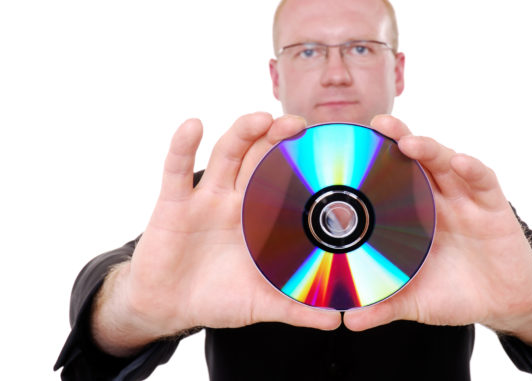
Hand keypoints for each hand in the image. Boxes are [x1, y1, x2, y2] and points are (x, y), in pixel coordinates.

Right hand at [93, 114, 340, 355]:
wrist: (168, 306)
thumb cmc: (217, 298)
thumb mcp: (260, 304)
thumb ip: (296, 308)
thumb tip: (336, 321)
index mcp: (260, 218)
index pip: (285, 180)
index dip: (303, 163)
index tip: (328, 147)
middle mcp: (236, 199)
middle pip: (259, 157)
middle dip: (277, 137)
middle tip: (300, 125)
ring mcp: (205, 198)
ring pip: (226, 155)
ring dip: (242, 133)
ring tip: (262, 119)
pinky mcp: (173, 203)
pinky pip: (176, 170)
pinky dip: (182, 146)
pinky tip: (193, 126)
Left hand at [343, 116, 531, 352]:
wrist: (502, 303)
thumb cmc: (455, 292)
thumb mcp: (415, 301)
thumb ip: (384, 305)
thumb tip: (349, 320)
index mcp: (414, 214)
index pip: (390, 179)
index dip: (371, 162)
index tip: (345, 147)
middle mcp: (437, 198)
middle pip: (415, 160)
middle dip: (396, 139)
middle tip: (374, 125)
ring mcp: (466, 199)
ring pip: (446, 163)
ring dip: (428, 149)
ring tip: (408, 141)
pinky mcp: (494, 207)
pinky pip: (482, 182)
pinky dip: (471, 170)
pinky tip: (459, 162)